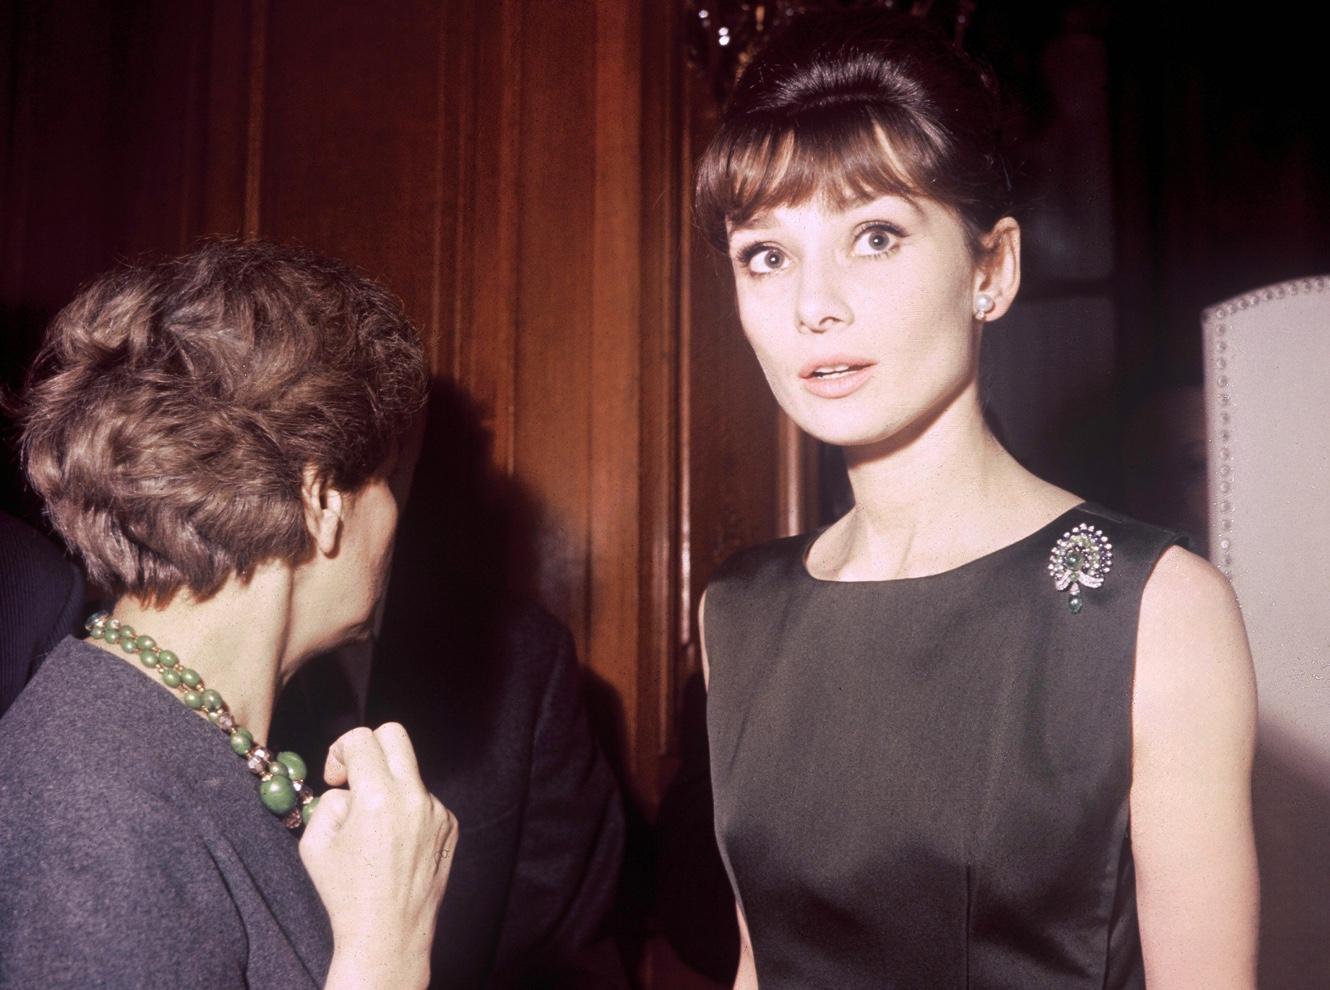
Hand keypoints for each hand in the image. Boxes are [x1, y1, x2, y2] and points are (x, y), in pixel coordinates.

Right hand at [299, 723, 457, 989]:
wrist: (388, 935)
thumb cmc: (347, 893)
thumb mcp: (315, 842)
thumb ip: (329, 800)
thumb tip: (349, 786)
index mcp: (378, 797)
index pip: (362, 738)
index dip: (340, 750)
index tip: (336, 777)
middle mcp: (414, 797)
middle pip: (395, 735)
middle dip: (370, 748)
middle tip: (357, 779)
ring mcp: (437, 810)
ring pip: (410, 773)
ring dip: (390, 787)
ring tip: (376, 830)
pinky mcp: (450, 825)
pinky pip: (425, 800)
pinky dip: (408, 810)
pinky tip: (396, 844)